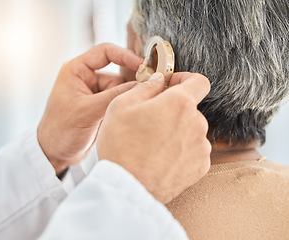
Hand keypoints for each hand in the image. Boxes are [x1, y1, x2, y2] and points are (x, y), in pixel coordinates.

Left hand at [38, 43, 140, 175]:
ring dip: (127, 98)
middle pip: (118, 74)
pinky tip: (128, 114)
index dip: (125, 56)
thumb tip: (140, 85)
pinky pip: (119, 101)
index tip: (141, 65)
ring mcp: (95, 94)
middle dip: (130, 84)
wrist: (55, 152)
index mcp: (77, 71)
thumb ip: (113, 97)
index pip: (105, 52)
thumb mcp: (87, 111)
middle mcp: (87, 79)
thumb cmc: (59, 130)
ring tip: (131, 109)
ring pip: (121, 90)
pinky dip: (125, 107)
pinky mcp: (101, 107)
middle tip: (144, 91)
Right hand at [96, 72, 210, 203]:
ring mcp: (201, 147)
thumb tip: (159, 80)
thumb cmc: (121, 145)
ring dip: (178, 130)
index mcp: (179, 104)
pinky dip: (181, 150)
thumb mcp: (121, 106)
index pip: (199, 82)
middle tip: (151, 120)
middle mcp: (197, 124)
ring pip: (191, 130)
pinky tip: (162, 157)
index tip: (173, 85)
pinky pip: (193, 150)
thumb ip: (146, 87)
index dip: (186, 79)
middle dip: (173, 110)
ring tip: (154, 143)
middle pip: (190, 109)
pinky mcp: (200, 167)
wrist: (127, 186)